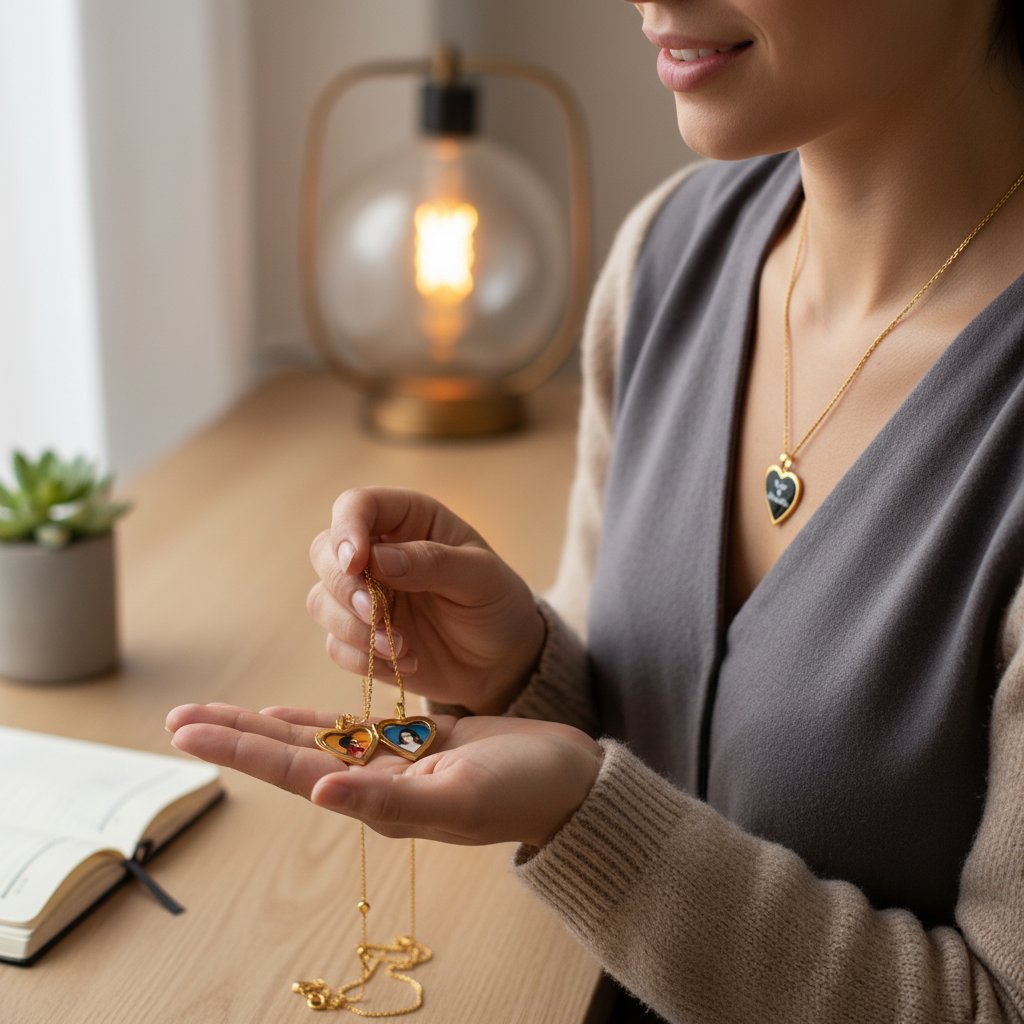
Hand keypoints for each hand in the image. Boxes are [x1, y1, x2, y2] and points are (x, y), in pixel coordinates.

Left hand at [166, 703, 602, 848]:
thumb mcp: (458, 797)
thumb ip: (387, 800)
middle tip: (178, 717)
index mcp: (379, 801)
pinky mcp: (413, 744)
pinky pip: (351, 729)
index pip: (293, 772)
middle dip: (233, 734)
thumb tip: (318, 791)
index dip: (239, 749)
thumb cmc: (522, 791)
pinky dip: (315, 719)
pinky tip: (285, 713)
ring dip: (263, 725)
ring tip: (217, 713)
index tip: (187, 730)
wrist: (567, 781)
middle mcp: (375, 785)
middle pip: (289, 755)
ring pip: (313, 740)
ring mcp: (392, 764)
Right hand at [308, 488, 544, 714]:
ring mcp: (365, 595)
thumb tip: (377, 559)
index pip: (357, 505)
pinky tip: (404, 663)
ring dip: (353, 629)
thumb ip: (433, 562)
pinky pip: (335, 644)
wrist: (501, 660)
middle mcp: (378, 551)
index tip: (357, 563)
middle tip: (375, 615)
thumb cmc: (497, 603)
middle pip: (324, 552)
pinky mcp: (360, 636)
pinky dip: (362, 658)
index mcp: (409, 519)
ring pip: (322, 600)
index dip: (346, 529)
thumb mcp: (481, 577)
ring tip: (401, 647)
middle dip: (344, 586)